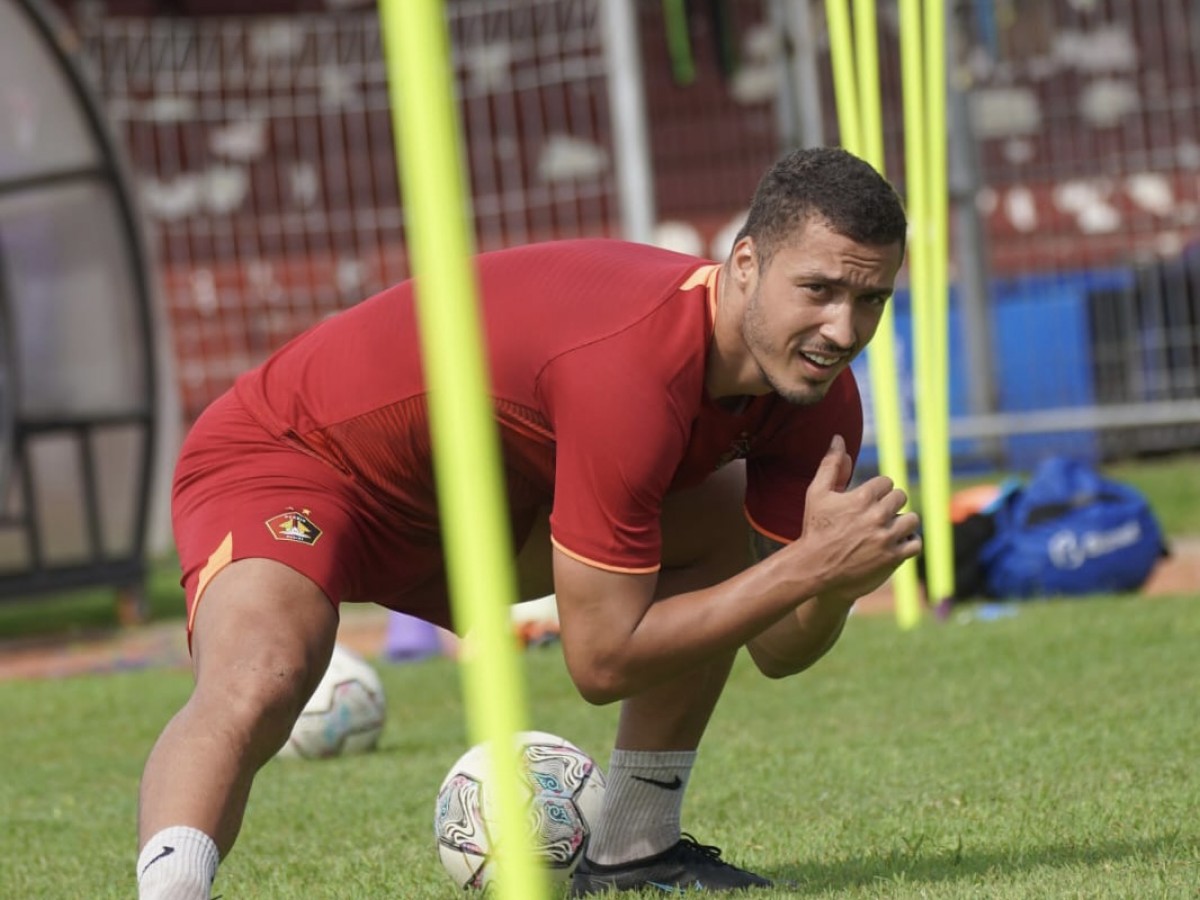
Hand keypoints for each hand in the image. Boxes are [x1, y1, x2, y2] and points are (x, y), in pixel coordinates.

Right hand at [793, 435, 921, 603]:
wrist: (814, 568)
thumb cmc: (815, 528)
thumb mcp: (817, 493)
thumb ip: (831, 465)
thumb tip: (839, 438)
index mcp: (862, 498)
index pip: (887, 482)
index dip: (877, 491)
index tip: (866, 501)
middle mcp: (877, 516)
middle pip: (901, 498)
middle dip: (889, 504)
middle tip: (875, 515)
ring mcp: (887, 538)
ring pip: (911, 519)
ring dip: (901, 522)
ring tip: (886, 528)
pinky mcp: (893, 558)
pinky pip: (915, 543)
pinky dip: (908, 542)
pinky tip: (894, 543)